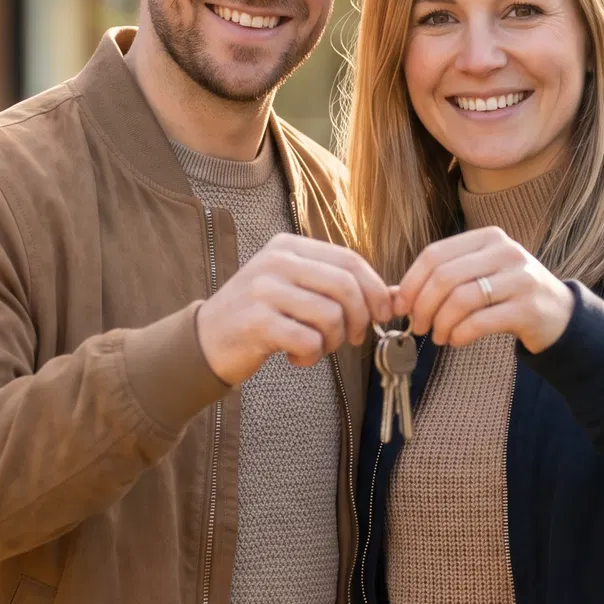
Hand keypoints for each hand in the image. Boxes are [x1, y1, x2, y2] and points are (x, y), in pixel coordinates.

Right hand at [196, 233, 395, 383]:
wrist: (205, 340)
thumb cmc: (261, 315)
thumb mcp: (299, 290)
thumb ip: (343, 289)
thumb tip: (398, 297)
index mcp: (289, 246)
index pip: (350, 261)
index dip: (376, 290)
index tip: (383, 315)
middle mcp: (276, 261)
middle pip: (345, 287)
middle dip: (361, 319)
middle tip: (353, 338)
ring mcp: (264, 290)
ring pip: (331, 316)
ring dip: (333, 342)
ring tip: (317, 347)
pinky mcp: (256, 322)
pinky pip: (308, 341)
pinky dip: (311, 357)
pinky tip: (296, 357)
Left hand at [394, 227, 574, 353]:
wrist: (558, 315)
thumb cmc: (507, 296)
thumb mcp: (477, 277)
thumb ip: (439, 281)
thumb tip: (391, 298)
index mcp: (487, 238)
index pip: (434, 255)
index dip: (410, 283)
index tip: (400, 307)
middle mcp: (505, 251)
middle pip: (444, 277)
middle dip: (422, 307)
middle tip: (417, 327)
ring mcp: (520, 278)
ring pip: (461, 299)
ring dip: (441, 323)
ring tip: (438, 337)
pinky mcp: (528, 307)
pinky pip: (480, 321)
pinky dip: (460, 334)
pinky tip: (456, 340)